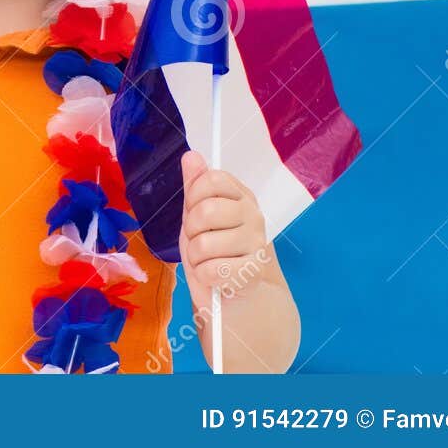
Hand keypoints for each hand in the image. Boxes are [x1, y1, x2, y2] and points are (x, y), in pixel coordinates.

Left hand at [178, 150, 272, 300]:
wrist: (236, 292)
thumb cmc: (214, 248)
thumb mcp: (197, 214)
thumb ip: (195, 186)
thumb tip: (190, 155)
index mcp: (240, 195)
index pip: (212, 179)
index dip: (194, 197)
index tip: (196, 212)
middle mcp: (253, 215)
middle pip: (206, 210)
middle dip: (191, 231)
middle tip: (199, 241)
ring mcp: (257, 242)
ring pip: (204, 244)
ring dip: (195, 258)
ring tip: (207, 260)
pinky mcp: (254, 271)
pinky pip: (212, 269)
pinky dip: (204, 276)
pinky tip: (214, 277)